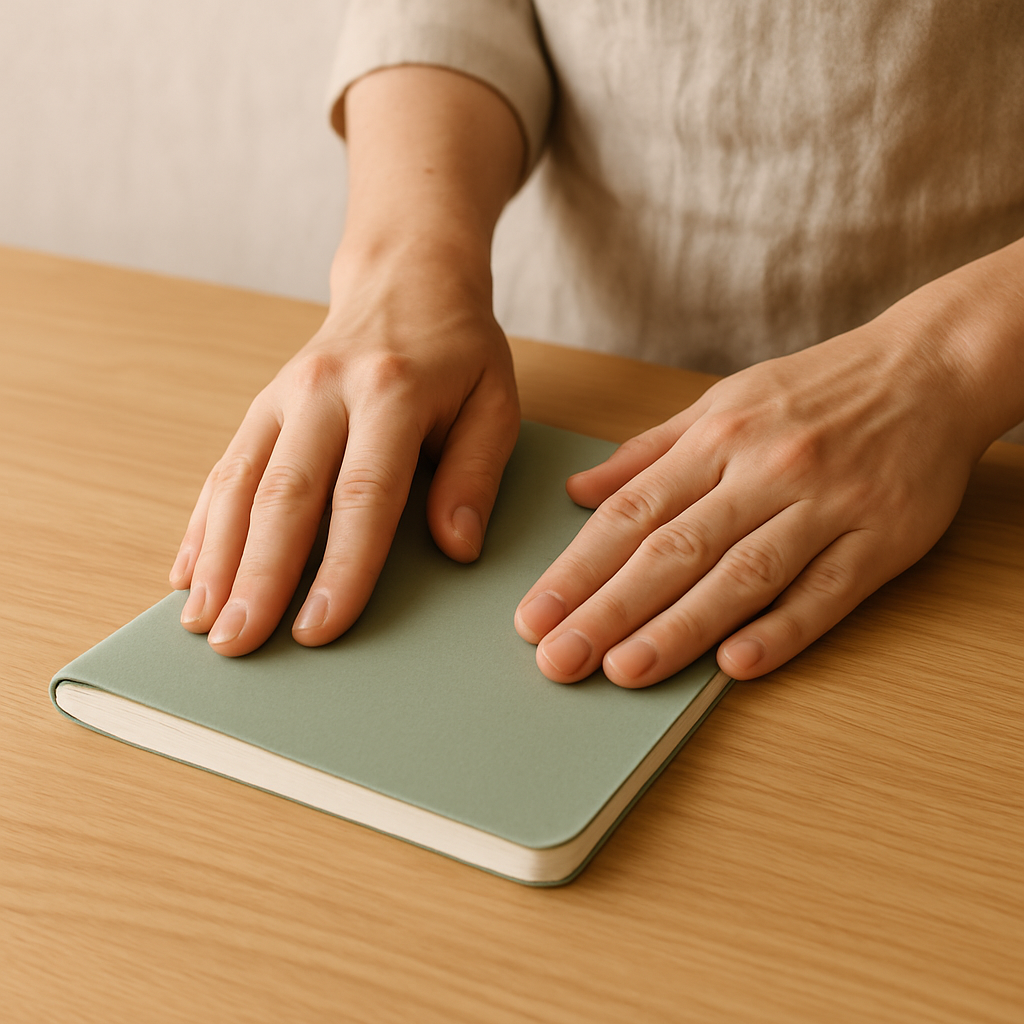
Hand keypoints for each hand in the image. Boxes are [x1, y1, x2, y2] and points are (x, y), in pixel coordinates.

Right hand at [169, 249, 518, 654]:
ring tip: (200, 622)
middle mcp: (325, 390)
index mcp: (392, 392)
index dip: (340, 566)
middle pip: (285, 494)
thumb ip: (475, 473)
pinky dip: (202, 525)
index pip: (363, 494)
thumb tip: (456, 547)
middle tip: (237, 644)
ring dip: (216, 557)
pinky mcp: (262, 404)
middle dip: (258, 576)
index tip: (319, 628)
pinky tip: (189, 572)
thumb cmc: (459, 353)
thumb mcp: (494, 402)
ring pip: (240, 483)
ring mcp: (284, 395)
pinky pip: (225, 467)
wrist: (406, 277)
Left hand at [514, 306, 987, 685]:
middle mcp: (762, 471)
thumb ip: (647, 451)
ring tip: (624, 671)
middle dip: (608, 609)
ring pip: (741, 576)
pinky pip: (825, 592)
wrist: (930, 367)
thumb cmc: (815, 390)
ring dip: (680, 628)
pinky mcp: (880, 539)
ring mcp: (824, 506)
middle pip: (673, 550)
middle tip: (558, 659)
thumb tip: (578, 489)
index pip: (630, 514)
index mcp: (717, 439)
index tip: (534, 615)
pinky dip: (781, 630)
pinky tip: (734, 665)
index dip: (577, 568)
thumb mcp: (721, 402)